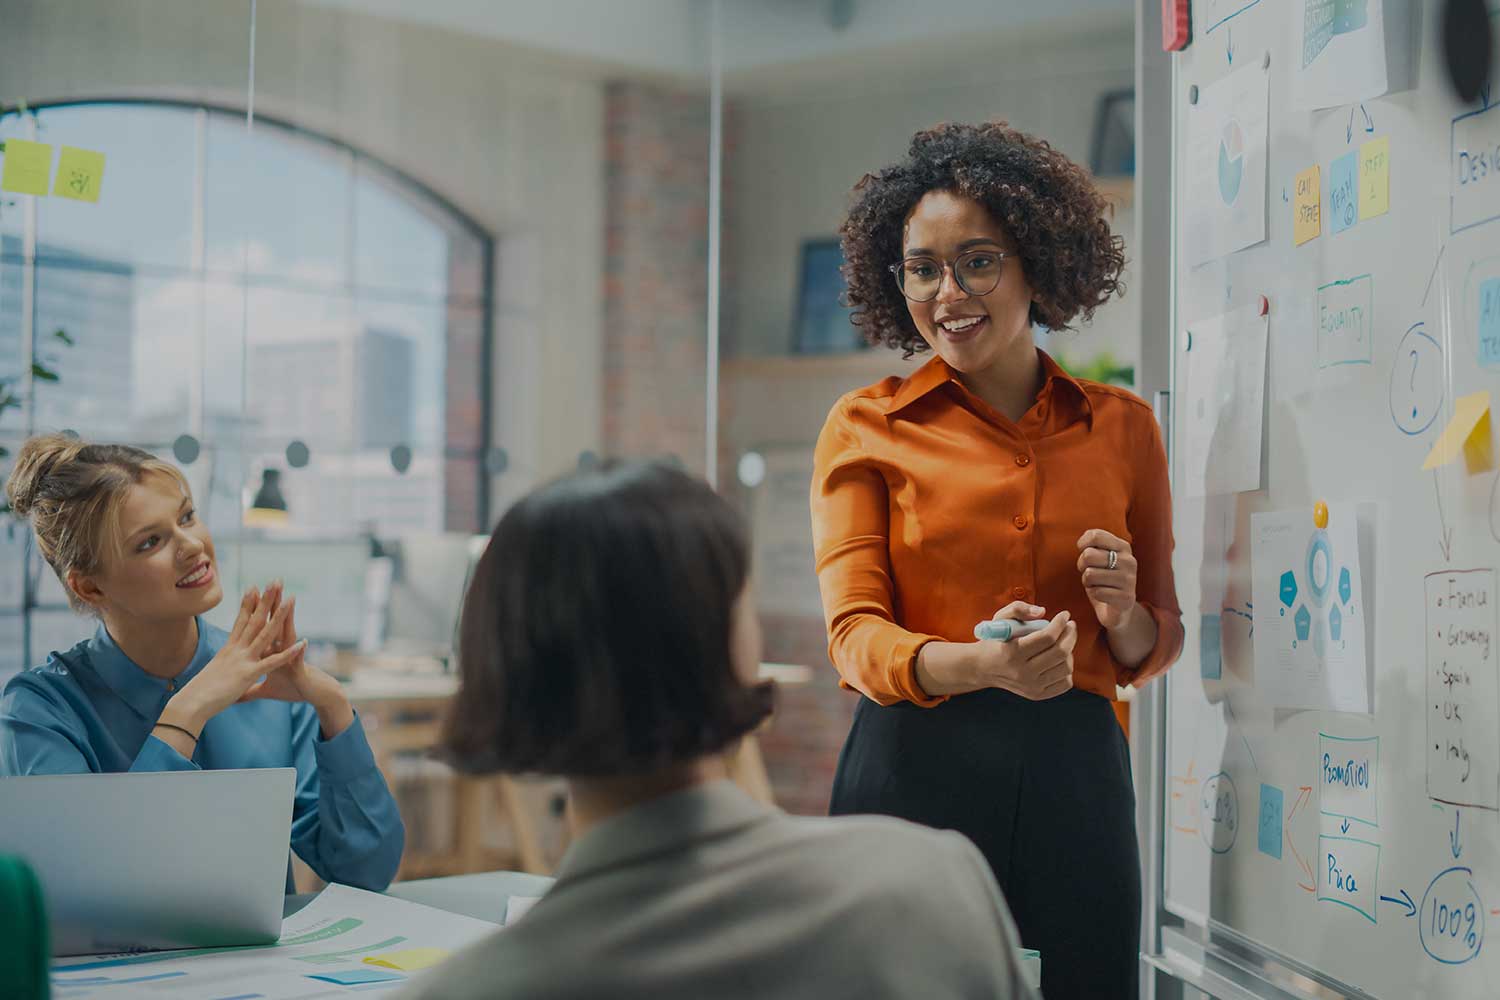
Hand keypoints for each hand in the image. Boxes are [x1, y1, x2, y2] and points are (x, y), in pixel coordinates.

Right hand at [166, 583, 304, 732]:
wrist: (190, 703)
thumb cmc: (198, 694)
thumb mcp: (213, 675)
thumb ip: (220, 668)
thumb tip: (219, 667)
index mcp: (228, 650)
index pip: (240, 622)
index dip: (248, 604)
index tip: (254, 587)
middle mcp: (236, 650)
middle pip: (254, 620)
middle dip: (266, 600)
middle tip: (276, 581)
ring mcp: (243, 660)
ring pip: (265, 633)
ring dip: (279, 616)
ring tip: (291, 599)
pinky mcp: (248, 674)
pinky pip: (272, 661)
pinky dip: (288, 653)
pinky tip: (302, 643)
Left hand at [239, 587, 354, 738]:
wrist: (315, 696)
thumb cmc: (293, 690)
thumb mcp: (267, 690)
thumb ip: (251, 690)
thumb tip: (236, 693)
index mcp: (272, 652)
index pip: (263, 627)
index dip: (256, 611)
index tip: (251, 592)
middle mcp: (283, 650)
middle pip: (275, 624)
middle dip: (273, 604)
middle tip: (273, 583)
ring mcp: (292, 658)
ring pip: (289, 635)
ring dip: (289, 620)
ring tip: (290, 601)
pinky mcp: (299, 671)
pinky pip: (298, 661)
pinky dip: (299, 653)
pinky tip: (303, 642)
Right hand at [972, 602, 1075, 699]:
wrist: (983, 668)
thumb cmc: (994, 640)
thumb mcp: (999, 619)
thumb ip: (1018, 609)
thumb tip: (1042, 612)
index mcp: (1013, 652)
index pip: (1047, 637)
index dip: (1060, 623)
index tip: (1065, 615)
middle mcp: (1022, 672)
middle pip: (1060, 652)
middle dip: (1070, 635)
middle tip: (1070, 626)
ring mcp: (1031, 686)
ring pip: (1066, 667)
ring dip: (1069, 651)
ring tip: (1063, 642)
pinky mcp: (1037, 694)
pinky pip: (1065, 683)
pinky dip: (1067, 669)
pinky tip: (1060, 659)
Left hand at [1077, 529, 1138, 630]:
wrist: (1118, 609)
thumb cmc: (1104, 579)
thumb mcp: (1099, 558)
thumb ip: (1092, 545)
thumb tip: (1083, 541)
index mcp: (1123, 547)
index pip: (1095, 535)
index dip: (1083, 544)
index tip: (1083, 551)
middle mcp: (1129, 560)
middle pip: (1088, 555)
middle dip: (1082, 565)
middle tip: (1089, 572)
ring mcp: (1129, 579)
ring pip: (1090, 574)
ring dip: (1087, 582)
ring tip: (1096, 584)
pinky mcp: (1126, 598)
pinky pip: (1097, 592)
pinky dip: (1094, 594)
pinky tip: (1103, 596)